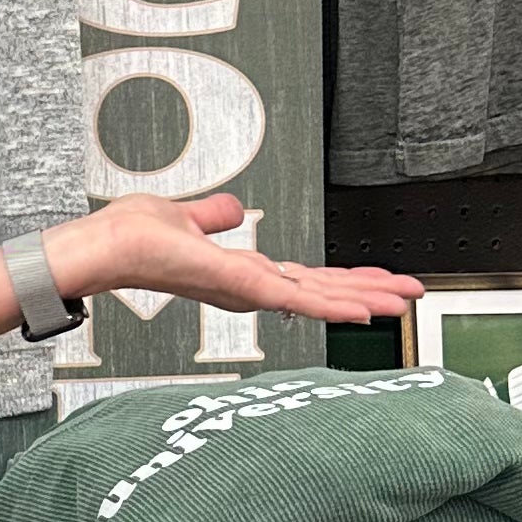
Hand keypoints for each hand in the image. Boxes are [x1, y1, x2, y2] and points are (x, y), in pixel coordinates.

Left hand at [46, 195, 424, 324]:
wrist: (108, 246)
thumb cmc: (131, 236)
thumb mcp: (187, 218)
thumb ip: (215, 216)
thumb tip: (233, 210)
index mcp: (241, 270)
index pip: (304, 276)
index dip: (343, 279)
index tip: (378, 280)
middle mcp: (248, 285)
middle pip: (322, 290)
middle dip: (369, 291)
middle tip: (413, 296)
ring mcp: (246, 290)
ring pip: (319, 297)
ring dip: (364, 299)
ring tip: (404, 303)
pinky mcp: (241, 287)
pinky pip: (296, 299)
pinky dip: (331, 304)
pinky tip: (363, 311)